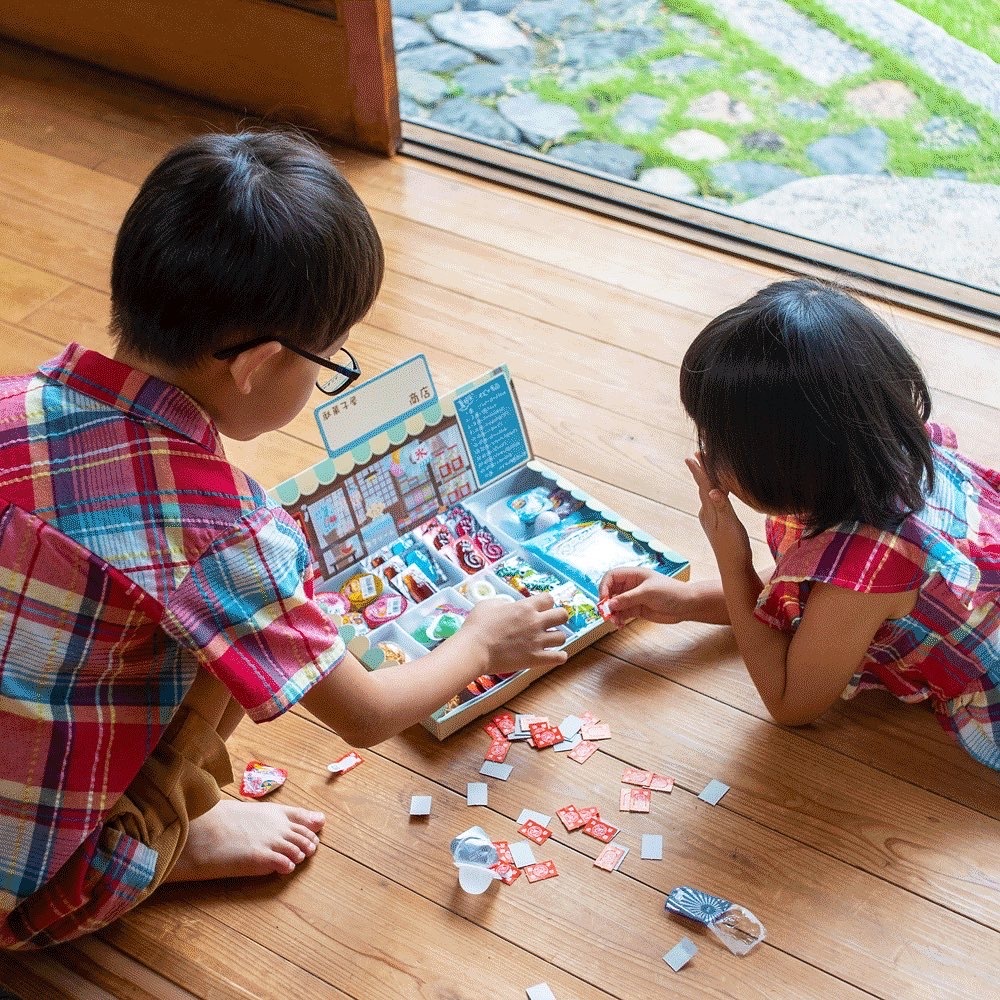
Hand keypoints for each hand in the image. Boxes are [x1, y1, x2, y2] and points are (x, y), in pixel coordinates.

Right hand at [461, 593, 568, 673]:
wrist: (474, 649)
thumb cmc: (478, 625)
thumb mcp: (488, 604)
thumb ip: (504, 603)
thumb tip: (510, 606)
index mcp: (525, 607)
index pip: (549, 598)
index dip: (546, 602)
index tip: (540, 607)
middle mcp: (536, 622)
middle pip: (563, 615)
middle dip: (558, 617)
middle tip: (549, 623)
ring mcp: (538, 641)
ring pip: (562, 637)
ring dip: (556, 637)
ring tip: (548, 640)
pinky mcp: (535, 659)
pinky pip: (559, 658)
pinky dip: (559, 656)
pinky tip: (554, 655)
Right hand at [599, 566, 692, 626]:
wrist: (687, 605)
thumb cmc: (670, 592)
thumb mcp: (647, 593)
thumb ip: (627, 598)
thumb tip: (609, 604)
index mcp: (633, 575)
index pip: (611, 577)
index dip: (604, 587)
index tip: (604, 600)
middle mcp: (631, 586)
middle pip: (610, 592)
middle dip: (606, 603)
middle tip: (606, 614)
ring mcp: (633, 598)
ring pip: (615, 605)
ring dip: (612, 614)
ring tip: (616, 622)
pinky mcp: (637, 610)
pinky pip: (622, 614)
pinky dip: (619, 619)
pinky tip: (620, 625)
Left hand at [685, 453, 752, 571]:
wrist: (734, 569)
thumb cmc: (734, 548)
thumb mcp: (730, 526)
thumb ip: (722, 507)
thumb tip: (712, 490)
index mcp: (709, 511)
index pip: (704, 485)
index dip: (700, 470)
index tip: (693, 455)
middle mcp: (707, 513)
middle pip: (703, 486)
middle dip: (701, 470)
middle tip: (696, 454)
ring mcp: (711, 518)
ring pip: (708, 493)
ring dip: (707, 480)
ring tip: (706, 467)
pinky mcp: (717, 523)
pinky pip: (715, 501)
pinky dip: (716, 491)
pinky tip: (719, 491)